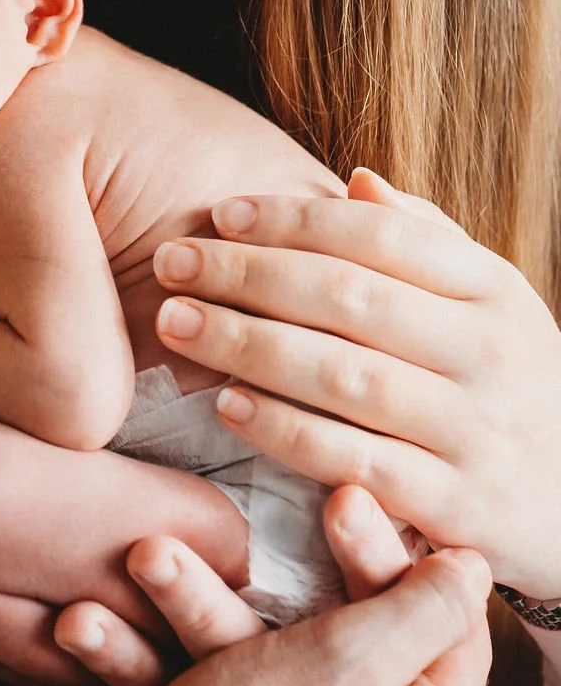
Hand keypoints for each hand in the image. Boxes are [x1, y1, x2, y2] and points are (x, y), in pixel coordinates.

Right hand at [52, 484, 415, 685]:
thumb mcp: (347, 661)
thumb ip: (422, 611)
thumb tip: (473, 570)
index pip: (446, 628)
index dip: (400, 556)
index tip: (349, 506)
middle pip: (354, 639)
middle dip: (290, 574)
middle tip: (259, 533)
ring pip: (266, 661)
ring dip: (204, 604)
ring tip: (150, 560)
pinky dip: (174, 657)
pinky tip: (119, 627)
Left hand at [153, 168, 560, 597]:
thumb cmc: (515, 393)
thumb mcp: (494, 310)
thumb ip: (427, 243)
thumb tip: (355, 176)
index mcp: (494, 290)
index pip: (381, 234)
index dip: (293, 218)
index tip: (220, 213)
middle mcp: (491, 354)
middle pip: (349, 296)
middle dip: (247, 273)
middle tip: (170, 262)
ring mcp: (477, 433)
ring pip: (345, 376)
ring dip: (248, 344)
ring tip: (175, 322)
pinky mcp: (458, 509)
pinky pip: (355, 461)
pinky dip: (285, 431)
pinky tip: (226, 404)